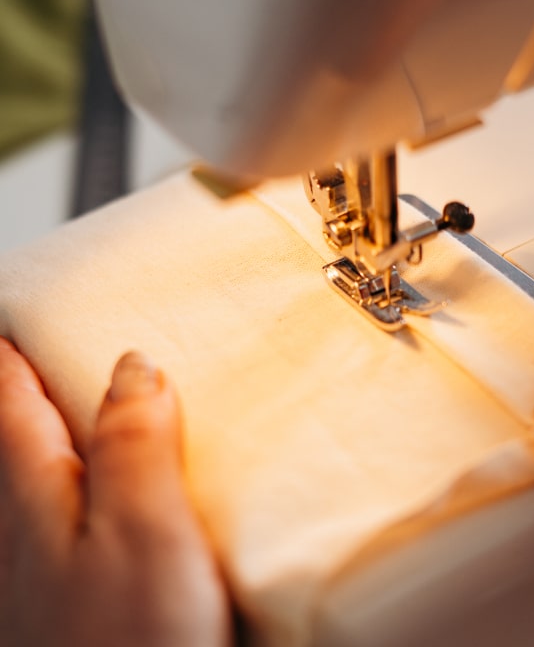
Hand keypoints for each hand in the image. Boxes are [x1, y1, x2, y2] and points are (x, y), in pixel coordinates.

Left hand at [0, 338, 233, 646]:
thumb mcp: (144, 530)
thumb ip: (135, 441)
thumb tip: (134, 367)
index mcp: (37, 496)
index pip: (12, 398)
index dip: (14, 349)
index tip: (19, 311)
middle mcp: (25, 527)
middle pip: (15, 436)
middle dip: (23, 386)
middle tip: (42, 349)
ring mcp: (41, 568)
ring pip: (37, 478)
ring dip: (53, 434)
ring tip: (79, 405)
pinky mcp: (73, 598)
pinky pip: (65, 519)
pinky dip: (80, 485)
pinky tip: (104, 494)